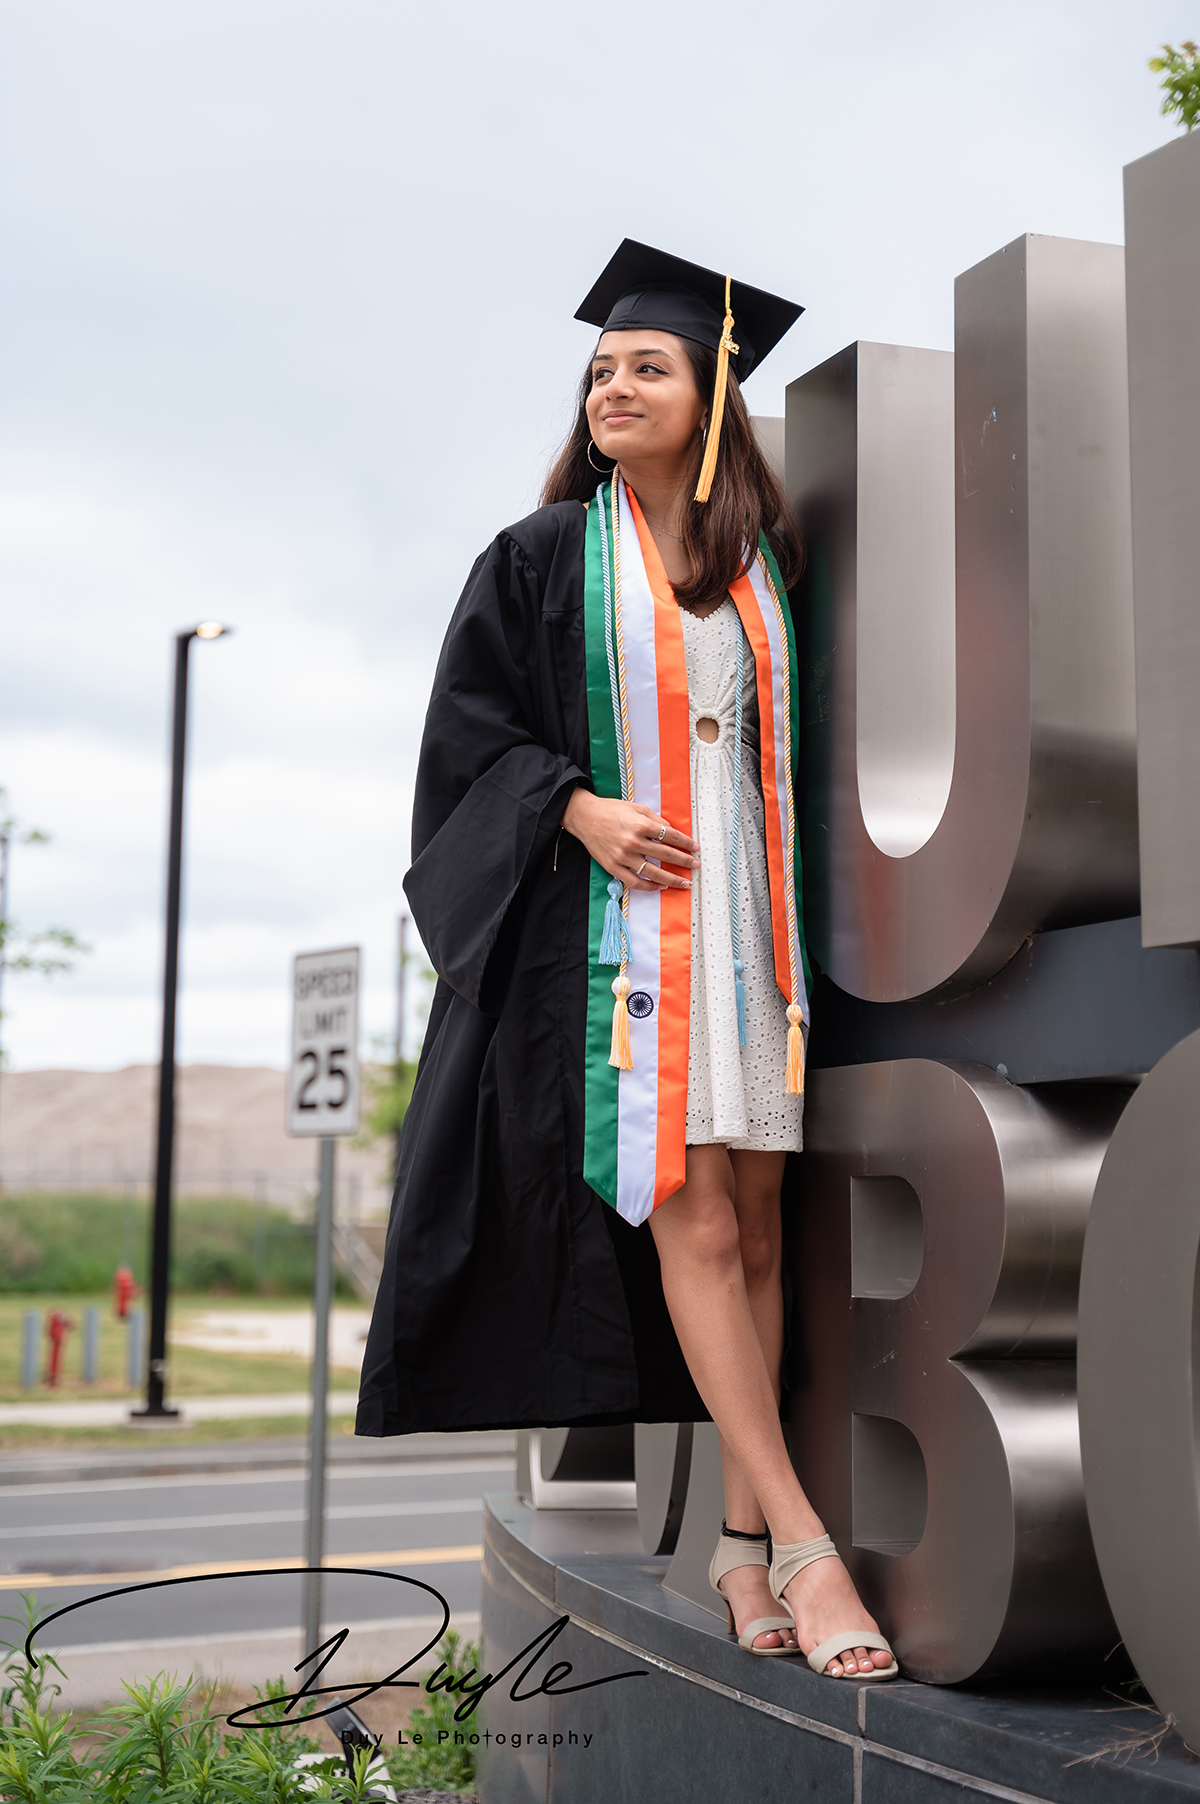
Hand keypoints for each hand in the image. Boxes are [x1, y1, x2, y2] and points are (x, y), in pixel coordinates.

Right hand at [562, 789, 698, 890]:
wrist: (584, 817)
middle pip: (666, 855)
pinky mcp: (614, 867)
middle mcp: (633, 842)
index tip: (695, 848)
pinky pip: (635, 881)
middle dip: (684, 861)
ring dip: (672, 879)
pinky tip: (660, 886)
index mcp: (640, 824)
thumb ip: (655, 819)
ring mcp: (623, 857)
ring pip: (653, 872)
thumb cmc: (610, 810)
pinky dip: (649, 886)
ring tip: (684, 883)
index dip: (685, 843)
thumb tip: (671, 830)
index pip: (670, 836)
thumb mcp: (636, 808)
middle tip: (696, 865)